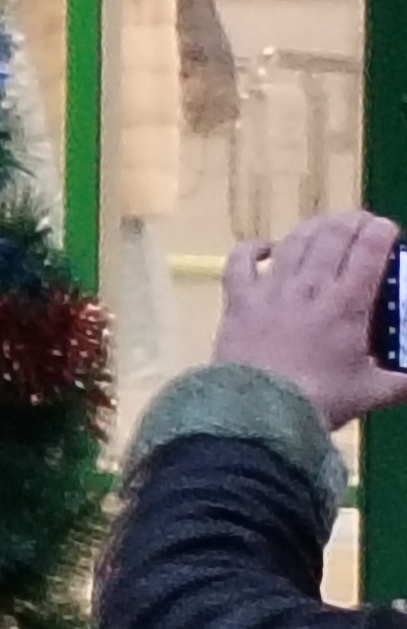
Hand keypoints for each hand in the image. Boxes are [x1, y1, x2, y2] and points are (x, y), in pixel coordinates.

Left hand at [212, 211, 406, 435]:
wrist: (260, 408)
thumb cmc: (321, 399)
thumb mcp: (374, 392)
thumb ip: (405, 382)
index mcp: (346, 305)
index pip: (367, 255)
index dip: (379, 233)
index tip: (387, 227)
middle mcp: (309, 288)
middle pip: (331, 239)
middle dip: (349, 223)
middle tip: (360, 220)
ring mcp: (270, 290)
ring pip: (293, 244)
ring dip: (311, 229)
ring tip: (325, 225)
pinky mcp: (238, 299)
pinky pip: (240, 262)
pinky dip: (253, 249)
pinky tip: (265, 247)